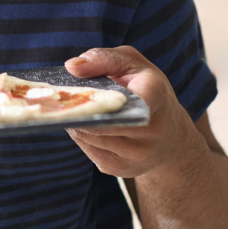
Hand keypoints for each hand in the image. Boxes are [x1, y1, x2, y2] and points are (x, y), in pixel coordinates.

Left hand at [63, 46, 203, 179]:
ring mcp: (137, 154)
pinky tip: (83, 123)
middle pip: (97, 121)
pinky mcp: (121, 169)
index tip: (76, 90)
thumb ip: (104, 59)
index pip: (122, 100)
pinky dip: (80, 135)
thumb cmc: (147, 91)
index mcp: (154, 98)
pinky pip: (87, 149)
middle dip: (74, 109)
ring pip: (87, 136)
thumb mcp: (132, 64)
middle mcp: (151, 131)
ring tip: (68, 108)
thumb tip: (72, 67)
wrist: (170, 136)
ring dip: (74, 122)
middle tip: (57, 97)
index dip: (95, 97)